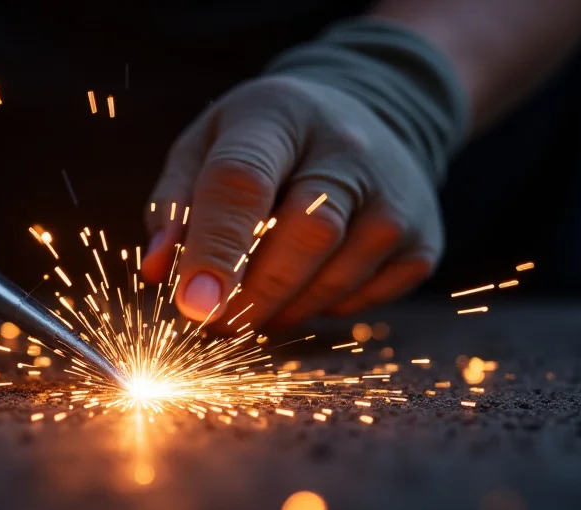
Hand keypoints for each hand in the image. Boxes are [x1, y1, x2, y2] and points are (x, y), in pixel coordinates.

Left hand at [141, 75, 442, 329]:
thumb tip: (158, 273)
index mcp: (277, 114)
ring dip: (281, 309)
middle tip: (215, 324)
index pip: (243, 181)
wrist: (370, 117)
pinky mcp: (422, 238)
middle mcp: (348, 148)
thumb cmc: (266, 142)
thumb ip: (173, 205)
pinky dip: (322, 307)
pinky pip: (362, 298)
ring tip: (255, 301)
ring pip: (333, 278)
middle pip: (303, 235)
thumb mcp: (208, 147)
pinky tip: (307, 283)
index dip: (216, 248)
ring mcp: (395, 194)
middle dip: (252, 295)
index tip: (192, 306)